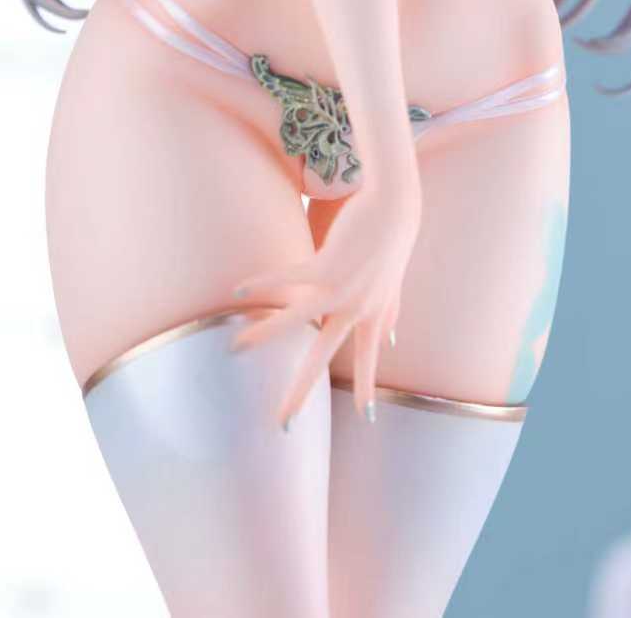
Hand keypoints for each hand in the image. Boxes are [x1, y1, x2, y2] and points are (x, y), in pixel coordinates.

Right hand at [228, 174, 421, 429]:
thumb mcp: (393, 285)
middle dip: (301, 390)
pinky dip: (264, 283)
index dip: (367, 387)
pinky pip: (289, 277)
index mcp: (372, 314)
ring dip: (266, 333)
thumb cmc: (390, 243)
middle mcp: (356, 307)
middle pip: (324, 356)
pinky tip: (239, 290)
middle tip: (283, 423)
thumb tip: (392, 342)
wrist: (394, 206)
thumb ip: (390, 315)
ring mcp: (342, 286)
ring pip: (298, 318)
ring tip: (236, 346)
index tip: (366, 419)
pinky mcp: (328, 262)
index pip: (368, 359)